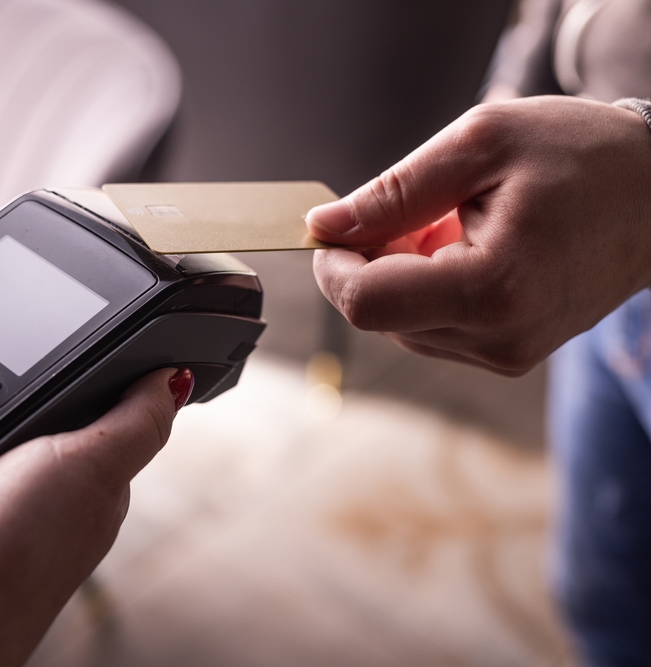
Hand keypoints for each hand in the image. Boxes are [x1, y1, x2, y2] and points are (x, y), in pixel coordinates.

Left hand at [307, 95, 650, 374]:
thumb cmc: (583, 156)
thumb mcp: (479, 145)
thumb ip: (392, 192)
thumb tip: (324, 226)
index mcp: (494, 287)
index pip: (366, 303)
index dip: (333, 266)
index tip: (335, 229)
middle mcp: (500, 336)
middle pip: (379, 315)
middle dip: (373, 262)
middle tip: (416, 211)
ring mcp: (506, 352)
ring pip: (401, 324)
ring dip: (402, 273)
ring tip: (452, 223)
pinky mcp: (509, 353)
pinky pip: (432, 327)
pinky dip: (427, 287)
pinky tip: (464, 248)